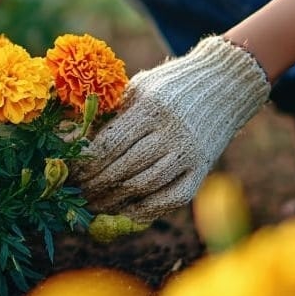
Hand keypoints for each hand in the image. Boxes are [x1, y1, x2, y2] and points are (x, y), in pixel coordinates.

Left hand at [72, 36, 269, 222]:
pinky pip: (174, 197)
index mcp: (151, 108)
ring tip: (94, 203)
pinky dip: (149, 209)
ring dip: (115, 199)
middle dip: (96, 183)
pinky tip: (126, 212)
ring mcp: (190, 153)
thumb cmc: (169, 84)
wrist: (224, 83)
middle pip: (125, 167)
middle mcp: (172, 132)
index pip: (111, 143)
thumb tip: (73, 138)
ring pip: (146, 185)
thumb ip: (111, 112)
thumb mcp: (138, 88)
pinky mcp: (203, 169)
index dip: (87, 162)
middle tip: (77, 191)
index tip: (70, 171)